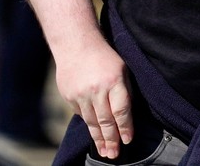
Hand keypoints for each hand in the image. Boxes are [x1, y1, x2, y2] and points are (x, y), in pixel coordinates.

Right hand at [55, 39, 133, 158]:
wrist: (76, 44)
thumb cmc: (105, 56)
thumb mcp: (122, 68)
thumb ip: (124, 91)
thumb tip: (126, 115)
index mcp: (115, 80)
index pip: (122, 110)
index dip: (125, 127)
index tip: (128, 140)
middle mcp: (98, 90)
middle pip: (106, 120)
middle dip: (112, 140)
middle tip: (115, 154)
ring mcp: (81, 94)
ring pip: (92, 122)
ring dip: (99, 139)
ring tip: (105, 152)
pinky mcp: (70, 97)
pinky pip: (81, 114)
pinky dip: (89, 125)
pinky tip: (94, 134)